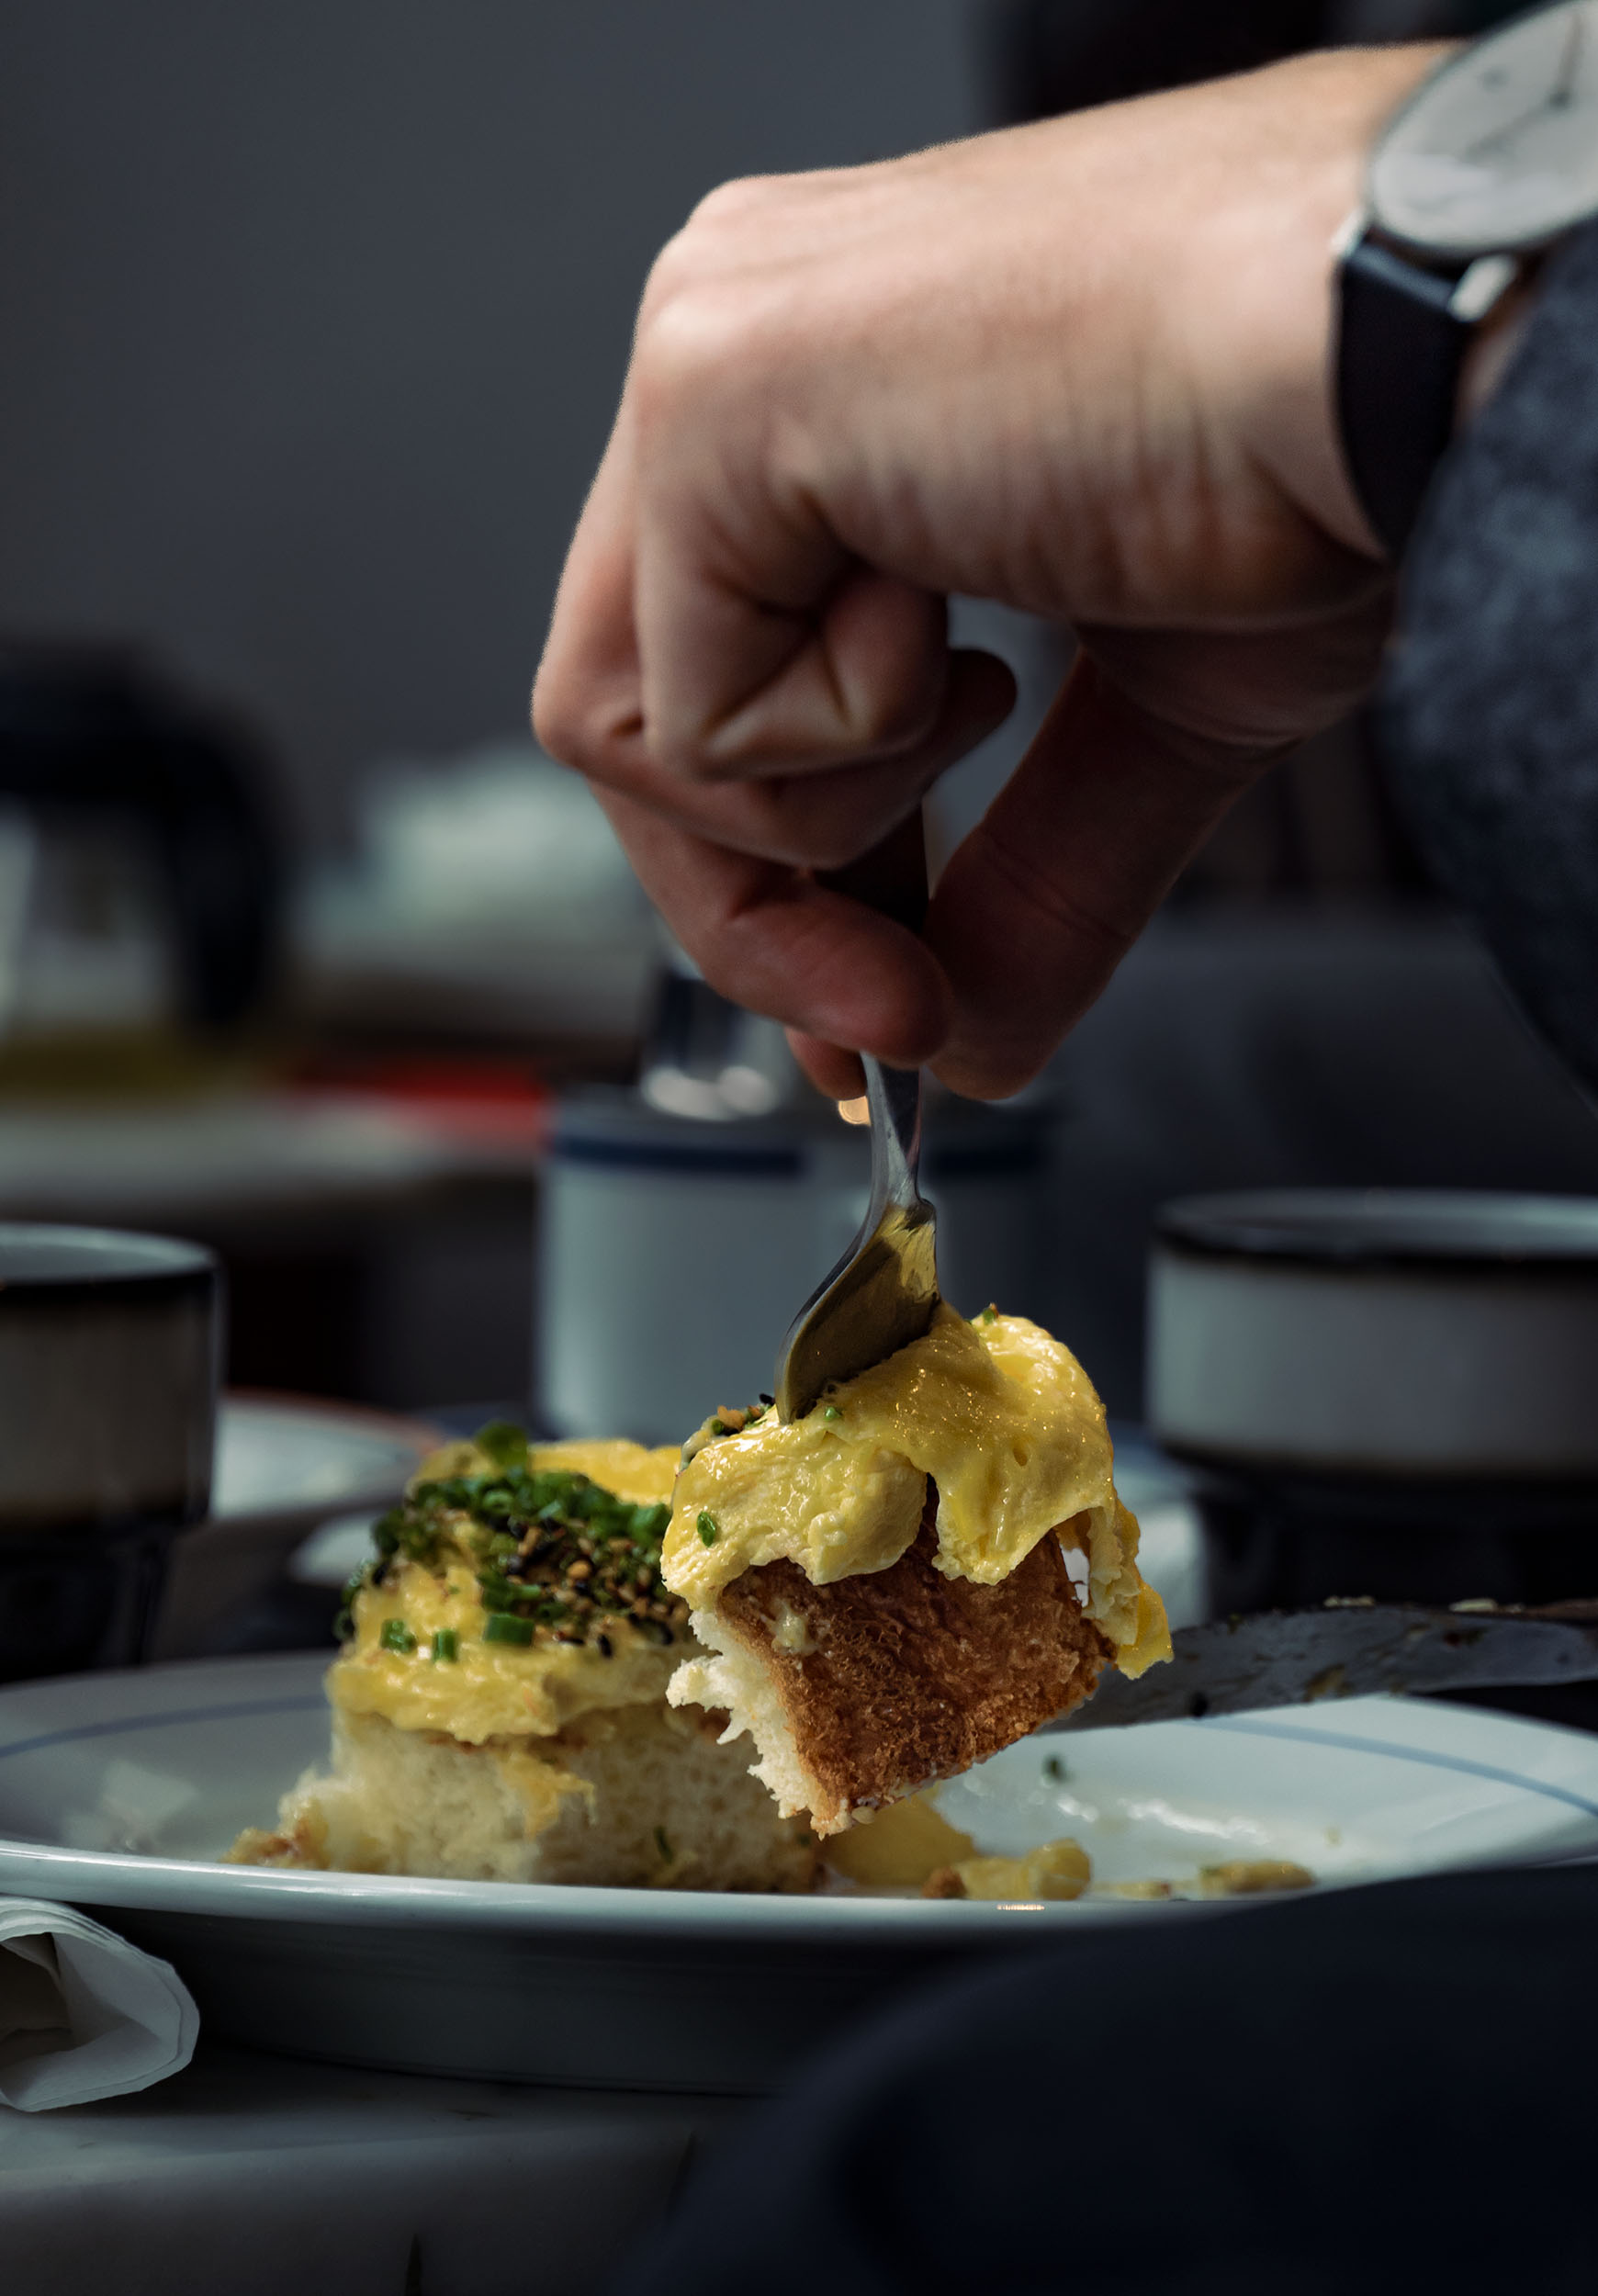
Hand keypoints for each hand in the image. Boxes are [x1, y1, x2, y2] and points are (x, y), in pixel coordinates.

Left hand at [534, 46, 1439, 1097]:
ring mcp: (707, 344)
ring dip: (828, 806)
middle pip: (634, 720)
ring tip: (986, 687)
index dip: (775, 870)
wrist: (1401, 348)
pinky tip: (968, 616)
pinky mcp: (710, 394)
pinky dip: (843, 746)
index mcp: (829, 374)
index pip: (705, 670)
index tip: (863, 996)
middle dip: (765, 914)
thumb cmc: (1323, 449)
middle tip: (898, 1018)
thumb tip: (964, 1045)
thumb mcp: (1157, 714)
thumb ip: (1029, 871)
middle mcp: (739, 330)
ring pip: (631, 734)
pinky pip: (685, 711)